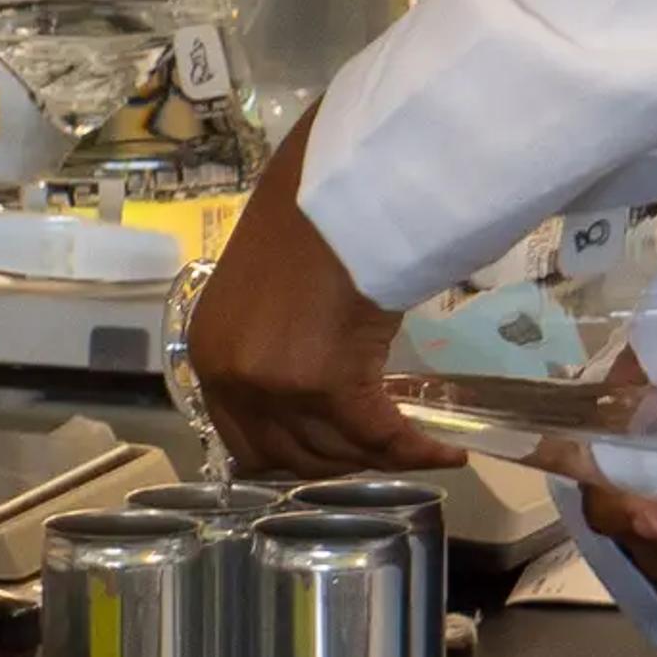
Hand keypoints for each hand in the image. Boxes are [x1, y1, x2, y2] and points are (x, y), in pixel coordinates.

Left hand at [181, 112, 469, 483]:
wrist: (335, 194)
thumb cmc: (304, 226)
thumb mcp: (261, 297)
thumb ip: (264, 348)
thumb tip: (300, 388)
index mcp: (210, 357)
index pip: (244, 444)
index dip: (293, 458)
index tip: (334, 453)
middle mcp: (234, 380)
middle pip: (290, 458)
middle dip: (338, 462)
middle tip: (379, 451)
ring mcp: (277, 386)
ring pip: (336, 453)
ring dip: (379, 457)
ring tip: (415, 448)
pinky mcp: (328, 384)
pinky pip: (381, 436)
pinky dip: (416, 453)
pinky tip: (446, 455)